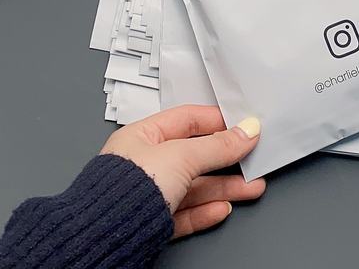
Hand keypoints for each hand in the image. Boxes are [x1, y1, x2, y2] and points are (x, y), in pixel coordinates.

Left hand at [100, 104, 264, 237]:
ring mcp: (148, 194)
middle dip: (226, 160)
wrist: (106, 237)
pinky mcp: (152, 223)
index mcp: (141, 137)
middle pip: (194, 157)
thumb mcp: (181, 156)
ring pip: (193, 188)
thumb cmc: (124, 190)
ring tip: (250, 188)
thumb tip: (244, 132)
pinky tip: (222, 208)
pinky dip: (206, 211)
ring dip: (224, 188)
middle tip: (251, 159)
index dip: (215, 121)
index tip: (241, 125)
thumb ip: (216, 146)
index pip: (185, 121)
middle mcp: (143, 164)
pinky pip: (185, 214)